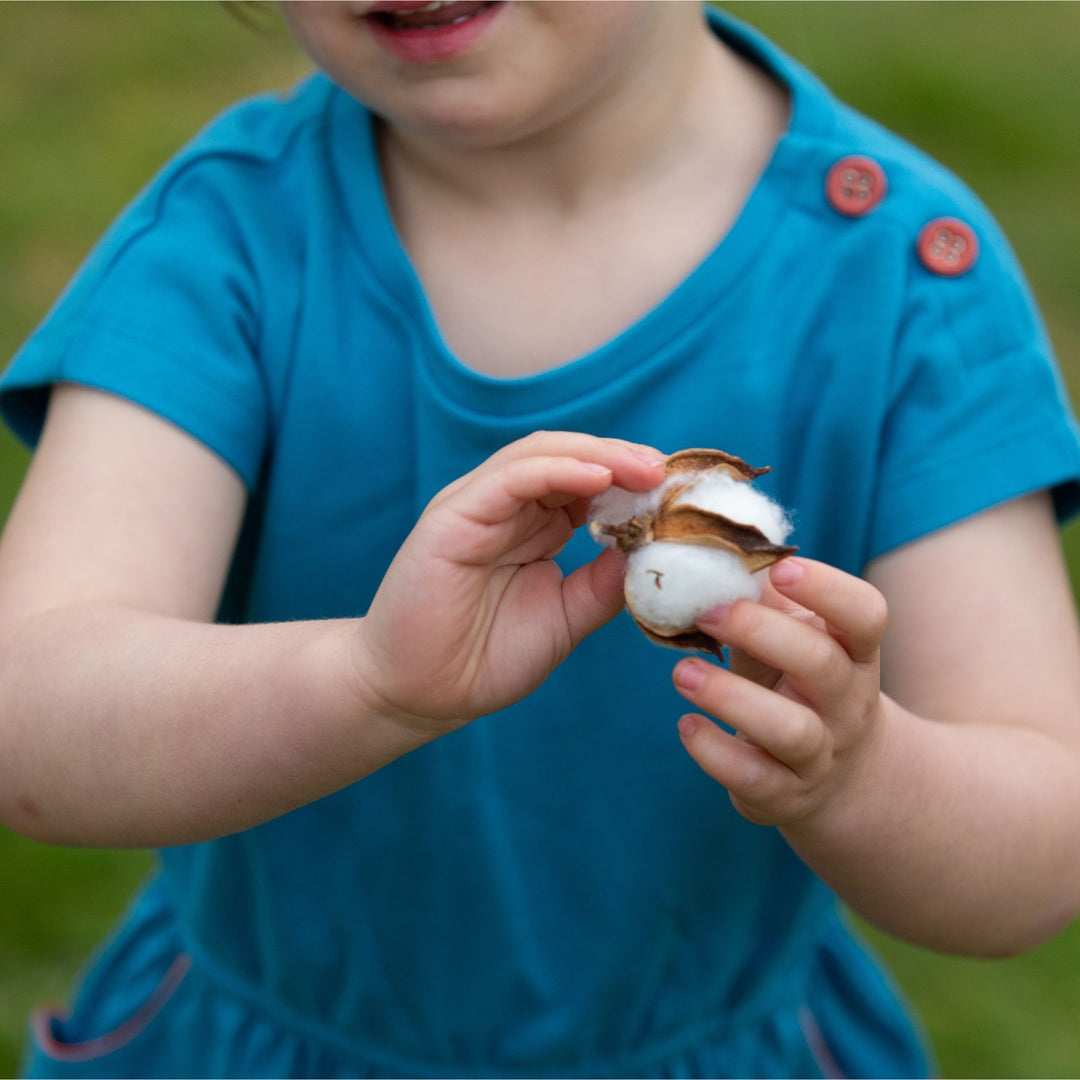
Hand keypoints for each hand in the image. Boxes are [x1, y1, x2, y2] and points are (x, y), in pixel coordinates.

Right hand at [354, 432, 666, 736]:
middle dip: (625, 459)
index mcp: (533, 527)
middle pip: (572, 459)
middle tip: (670, 472)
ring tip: (645, 467)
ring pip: (543, 455)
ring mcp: (479, 506)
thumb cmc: (484, 658)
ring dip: (599, 455)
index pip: (589, 483)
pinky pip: (510, 479)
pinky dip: (557, 470)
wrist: (419, 694)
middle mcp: (508, 508)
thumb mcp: (565, 618)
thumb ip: (603, 584)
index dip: (634, 480)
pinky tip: (598, 477)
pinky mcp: (453, 515)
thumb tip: (649, 551)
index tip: (679, 493)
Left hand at [672, 557, 889, 828]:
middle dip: (763, 633)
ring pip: (789, 729)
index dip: (829, 590)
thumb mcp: (795, 638)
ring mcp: (821, 753)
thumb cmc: (799, 683)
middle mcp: (846, 703)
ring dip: (730, 697)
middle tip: (707, 611)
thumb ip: (764, 598)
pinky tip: (686, 725)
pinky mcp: (785, 795)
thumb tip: (713, 539)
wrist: (842, 779)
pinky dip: (716, 752)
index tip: (781, 568)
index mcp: (853, 652)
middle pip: (822, 665)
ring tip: (680, 672)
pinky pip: (755, 777)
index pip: (865, 615)